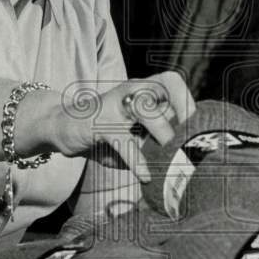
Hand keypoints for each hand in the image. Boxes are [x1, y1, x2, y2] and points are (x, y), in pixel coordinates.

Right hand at [55, 71, 195, 182]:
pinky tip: (145, 176)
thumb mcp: (133, 133)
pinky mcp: (98, 124)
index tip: (197, 126)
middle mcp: (129, 91)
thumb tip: (185, 160)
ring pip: (144, 108)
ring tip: (169, 156)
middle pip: (163, 87)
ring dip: (161, 131)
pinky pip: (122, 140)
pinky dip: (136, 160)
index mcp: (141, 90)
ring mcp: (113, 105)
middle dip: (181, 113)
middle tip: (188, 142)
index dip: (187, 100)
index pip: (171, 82)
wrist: (61, 126)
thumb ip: (156, 139)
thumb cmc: (105, 131)